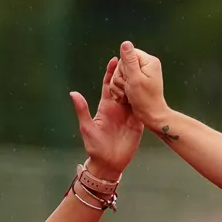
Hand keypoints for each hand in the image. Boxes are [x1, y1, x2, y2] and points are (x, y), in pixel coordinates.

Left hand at [71, 54, 143, 177]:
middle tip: (131, 58)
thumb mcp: (87, 127)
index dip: (111, 72)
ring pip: (134, 94)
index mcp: (105, 107)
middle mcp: (118, 108)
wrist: (109, 163)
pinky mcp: (138, 122)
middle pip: (123, 86)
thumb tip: (73, 93)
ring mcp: (129, 114)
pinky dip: (144, 98)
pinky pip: (142, 107)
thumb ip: (82, 110)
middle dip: (127, 73)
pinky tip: (149, 88)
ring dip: (137, 83)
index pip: (109, 86)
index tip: (115, 59)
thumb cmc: (95, 147)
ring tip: (142, 69)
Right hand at [116, 42, 172, 129]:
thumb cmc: (145, 99)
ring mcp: (142, 73)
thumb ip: (129, 60)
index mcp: (149, 61)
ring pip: (120, 73)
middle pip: (123, 64)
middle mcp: (147, 65)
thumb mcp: (135, 78)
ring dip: (119, 85)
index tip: (129, 79)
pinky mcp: (138, 81)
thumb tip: (125, 43)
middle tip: (128, 89)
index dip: (123, 67)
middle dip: (120, 78)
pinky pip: (123, 80)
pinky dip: (121, 89)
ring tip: (127, 94)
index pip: (127, 54)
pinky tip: (126, 96)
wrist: (151, 115)